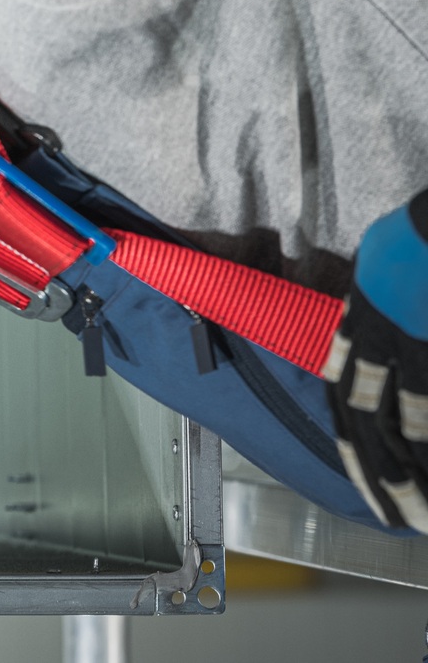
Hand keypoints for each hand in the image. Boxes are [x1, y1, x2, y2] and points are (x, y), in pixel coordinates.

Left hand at [325, 191, 427, 530]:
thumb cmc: (412, 244)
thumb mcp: (377, 278)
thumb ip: (367, 318)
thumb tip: (358, 350)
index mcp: (354, 329)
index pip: (342, 397)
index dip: (353, 443)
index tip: (360, 477)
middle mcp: (371, 345)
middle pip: (365, 421)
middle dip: (378, 473)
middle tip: (390, 516)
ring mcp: (404, 349)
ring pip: (400, 422)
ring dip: (409, 469)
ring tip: (415, 512)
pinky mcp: (424, 348)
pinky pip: (423, 402)